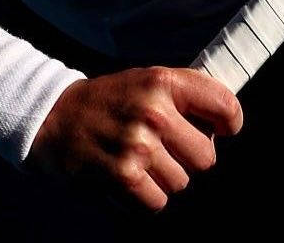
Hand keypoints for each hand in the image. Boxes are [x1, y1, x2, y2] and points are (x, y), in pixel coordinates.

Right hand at [27, 66, 243, 212]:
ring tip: (138, 158)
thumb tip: (227, 117)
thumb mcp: (146, 80)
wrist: (53, 117)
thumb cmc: (108, 100)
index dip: (229, 122)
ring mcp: (138, 146)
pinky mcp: (123, 177)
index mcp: (163, 81)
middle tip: (165, 147)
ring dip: (163, 178)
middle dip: (188, 158)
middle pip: (207, 157)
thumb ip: (185, 93)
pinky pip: (158, 202)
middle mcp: (154, 112)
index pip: (225, 105)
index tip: (222, 129)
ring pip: (181, 183)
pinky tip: (126, 175)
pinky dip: (144, 196)